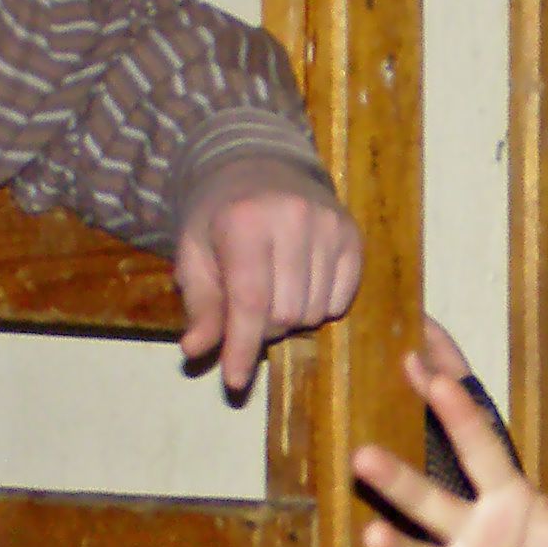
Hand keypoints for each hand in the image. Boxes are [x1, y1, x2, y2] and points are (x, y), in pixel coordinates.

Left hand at [173, 157, 362, 394]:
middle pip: (285, 314)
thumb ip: (201, 303)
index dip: (241, 347)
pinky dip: (320, 306)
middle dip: (263, 326)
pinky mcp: (353, 234)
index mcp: (244, 222)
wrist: (260, 164)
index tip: (234, 382)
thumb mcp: (194, 253)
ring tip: (275, 291)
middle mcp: (293, 219)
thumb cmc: (219, 214)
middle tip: (249, 308)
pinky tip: (302, 283)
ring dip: (292, 318)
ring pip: (316, 311)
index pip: (249, 302)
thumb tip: (196, 351)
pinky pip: (342, 300)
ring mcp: (329, 225)